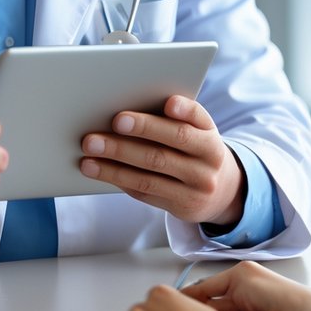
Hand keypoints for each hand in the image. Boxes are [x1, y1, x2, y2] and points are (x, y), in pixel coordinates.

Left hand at [80, 96, 243, 227]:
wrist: (220, 191)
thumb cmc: (194, 149)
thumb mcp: (196, 133)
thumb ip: (173, 121)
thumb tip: (125, 112)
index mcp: (210, 136)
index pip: (199, 119)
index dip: (185, 111)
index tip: (168, 103)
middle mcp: (207, 163)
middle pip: (170, 146)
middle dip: (139, 132)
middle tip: (112, 122)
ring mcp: (195, 189)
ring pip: (150, 174)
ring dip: (115, 162)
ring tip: (89, 149)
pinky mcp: (180, 207)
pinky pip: (143, 191)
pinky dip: (117, 177)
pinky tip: (96, 168)